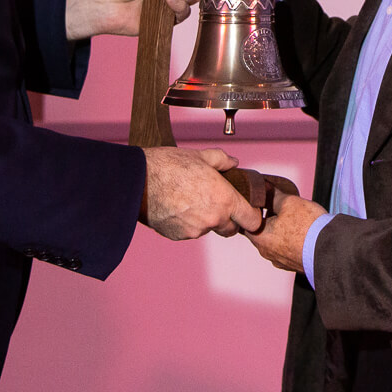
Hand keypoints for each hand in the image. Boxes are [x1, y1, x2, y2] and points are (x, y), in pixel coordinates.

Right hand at [141, 146, 264, 239]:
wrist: (139, 181)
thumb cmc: (170, 166)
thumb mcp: (201, 156)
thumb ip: (222, 160)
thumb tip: (233, 162)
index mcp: (225, 200)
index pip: (251, 221)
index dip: (252, 217)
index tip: (248, 213)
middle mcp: (213, 219)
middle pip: (231, 229)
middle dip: (228, 220)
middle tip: (217, 203)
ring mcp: (195, 231)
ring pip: (208, 229)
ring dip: (206, 220)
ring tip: (191, 201)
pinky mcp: (178, 236)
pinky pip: (190, 232)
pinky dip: (188, 224)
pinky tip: (178, 207)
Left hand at [246, 192, 324, 273]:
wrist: (329, 249)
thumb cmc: (308, 227)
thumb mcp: (289, 202)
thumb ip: (273, 195)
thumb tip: (265, 188)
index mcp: (260, 238)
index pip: (246, 222)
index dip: (252, 209)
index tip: (260, 202)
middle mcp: (267, 253)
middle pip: (260, 232)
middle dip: (267, 220)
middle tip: (278, 207)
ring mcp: (280, 261)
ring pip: (274, 242)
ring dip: (279, 231)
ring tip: (293, 220)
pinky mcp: (293, 265)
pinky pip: (286, 250)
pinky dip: (290, 241)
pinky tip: (300, 233)